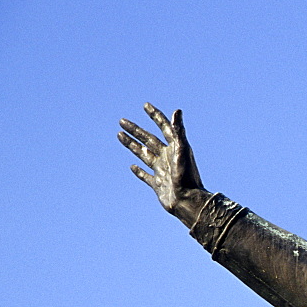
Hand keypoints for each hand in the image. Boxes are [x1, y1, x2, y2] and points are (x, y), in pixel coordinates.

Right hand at [118, 103, 210, 226]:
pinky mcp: (158, 185)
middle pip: (149, 139)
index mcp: (175, 148)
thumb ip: (179, 131)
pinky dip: (139, 171)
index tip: (145, 105)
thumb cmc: (187, 176)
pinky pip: (146, 176)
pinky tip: (132, 166)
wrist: (188, 201)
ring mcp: (162, 171)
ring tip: (119, 134)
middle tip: (122, 120)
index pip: (164, 127)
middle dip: (136, 130)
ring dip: (132, 144)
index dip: (155, 116)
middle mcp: (168, 157)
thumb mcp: (183, 150)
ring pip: (144, 154)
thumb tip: (177, 110)